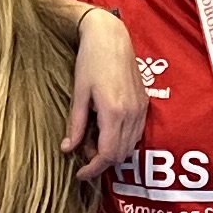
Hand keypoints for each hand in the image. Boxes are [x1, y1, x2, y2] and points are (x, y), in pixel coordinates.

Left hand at [67, 9, 146, 177]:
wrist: (112, 37)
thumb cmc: (91, 61)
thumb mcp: (79, 94)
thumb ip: (76, 124)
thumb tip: (68, 149)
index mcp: (114, 112)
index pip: (108, 155)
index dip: (93, 169)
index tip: (80, 175)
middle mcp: (132, 114)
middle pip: (120, 154)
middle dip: (101, 161)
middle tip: (82, 151)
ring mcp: (141, 109)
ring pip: (130, 146)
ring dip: (112, 151)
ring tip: (92, 139)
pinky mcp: (144, 103)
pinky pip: (136, 133)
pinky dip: (122, 140)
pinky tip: (106, 129)